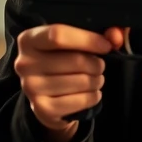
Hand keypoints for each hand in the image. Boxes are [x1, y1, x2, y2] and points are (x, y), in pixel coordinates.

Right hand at [15, 24, 125, 141]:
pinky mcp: (43, 109)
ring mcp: (31, 88)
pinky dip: (94, 96)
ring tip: (93, 79)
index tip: (106, 45)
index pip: (58, 35)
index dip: (88, 39)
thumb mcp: (77, 40)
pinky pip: (82, 100)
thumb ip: (101, 32)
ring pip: (82, 81)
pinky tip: (90, 93)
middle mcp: (24, 64)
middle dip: (97, 63)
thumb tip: (116, 36)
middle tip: (98, 66)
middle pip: (76, 60)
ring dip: (97, 80)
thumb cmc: (65, 58)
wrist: (50, 94)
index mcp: (29, 40)